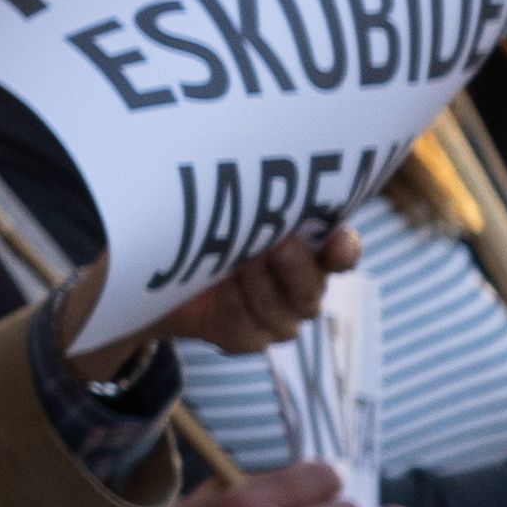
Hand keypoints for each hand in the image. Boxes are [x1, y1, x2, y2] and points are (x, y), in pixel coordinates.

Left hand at [82, 219, 350, 365]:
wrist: (162, 269)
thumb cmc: (204, 226)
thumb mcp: (227, 206)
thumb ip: (255, 197)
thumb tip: (259, 168)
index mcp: (309, 247)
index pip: (343, 252)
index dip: (344, 250)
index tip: (337, 243)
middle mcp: (302, 285)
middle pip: (312, 287)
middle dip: (290, 264)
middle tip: (269, 244)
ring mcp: (280, 316)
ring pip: (283, 313)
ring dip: (254, 286)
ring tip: (229, 262)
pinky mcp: (251, 339)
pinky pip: (251, 332)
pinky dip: (229, 310)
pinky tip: (211, 292)